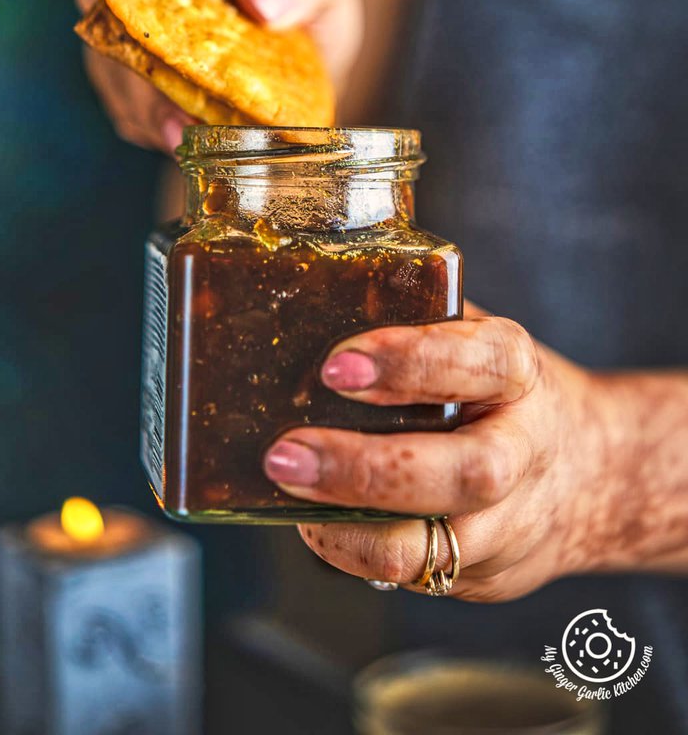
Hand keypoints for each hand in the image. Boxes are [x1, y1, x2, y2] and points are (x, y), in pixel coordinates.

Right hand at [73, 0, 362, 152]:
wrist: (306, 84)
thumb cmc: (307, 5)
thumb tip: (260, 0)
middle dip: (125, 26)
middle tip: (167, 68)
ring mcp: (130, 36)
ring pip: (107, 58)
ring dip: (142, 96)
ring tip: (188, 131)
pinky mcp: (133, 92)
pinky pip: (126, 110)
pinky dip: (157, 128)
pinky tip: (192, 142)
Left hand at [262, 302, 607, 600]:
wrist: (588, 472)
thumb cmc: (498, 389)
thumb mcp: (473, 337)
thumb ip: (413, 318)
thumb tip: (312, 298)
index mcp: (519, 374)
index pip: (482, 362)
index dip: (410, 362)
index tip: (337, 366)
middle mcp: (524, 451)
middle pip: (467, 473)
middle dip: (367, 469)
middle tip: (287, 454)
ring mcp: (511, 524)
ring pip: (440, 546)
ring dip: (351, 528)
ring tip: (289, 494)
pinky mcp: (487, 577)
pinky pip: (419, 575)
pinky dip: (358, 553)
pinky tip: (315, 523)